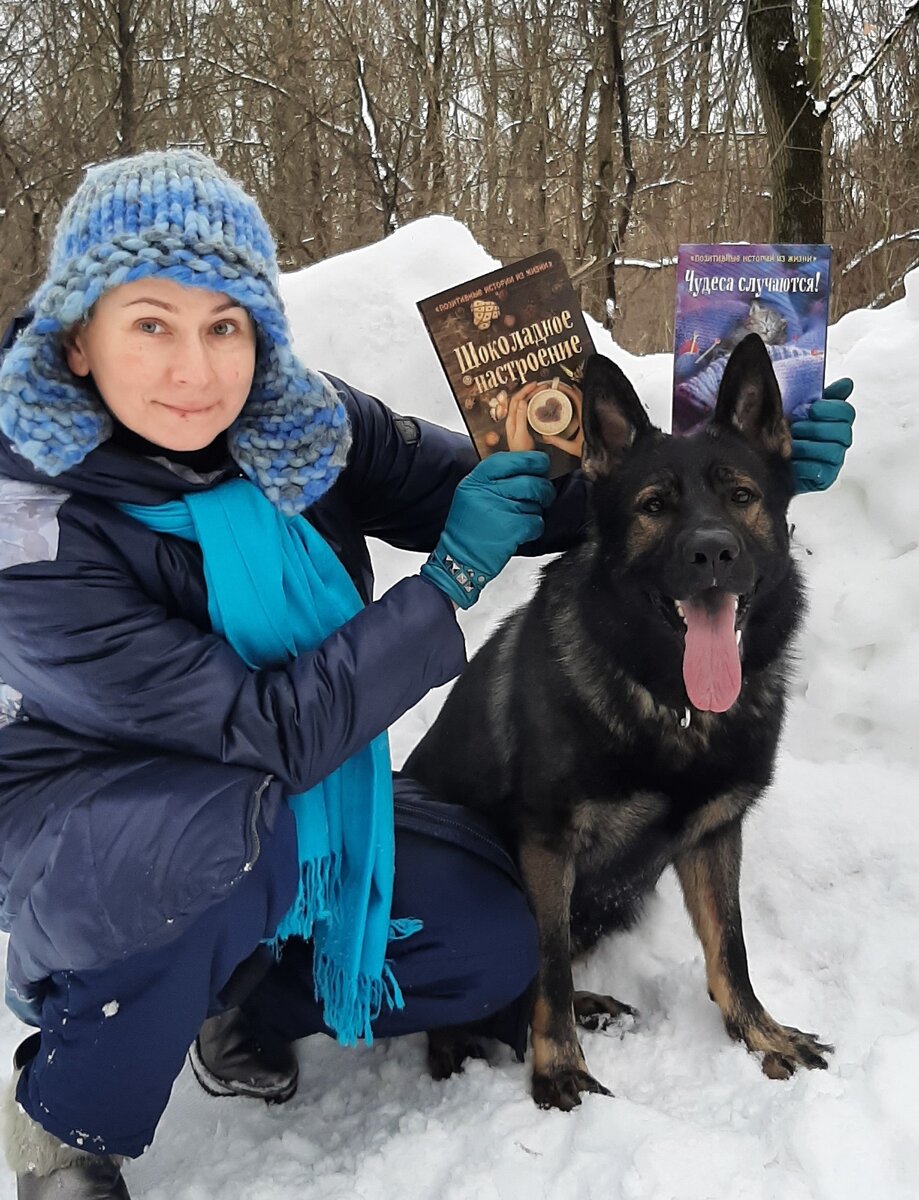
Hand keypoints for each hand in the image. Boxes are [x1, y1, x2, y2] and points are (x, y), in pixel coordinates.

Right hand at [421, 451, 554, 607]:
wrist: (458, 561)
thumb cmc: (469, 529)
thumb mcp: (472, 496)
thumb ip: (495, 480)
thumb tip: (528, 467)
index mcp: (476, 481)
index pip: (509, 460)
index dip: (530, 460)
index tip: (541, 463)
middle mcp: (486, 492)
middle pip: (530, 481)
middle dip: (543, 489)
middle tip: (543, 495)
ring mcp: (499, 510)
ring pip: (536, 503)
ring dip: (535, 512)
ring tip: (520, 519)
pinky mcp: (511, 529)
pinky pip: (536, 522)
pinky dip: (534, 528)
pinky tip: (520, 533)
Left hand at [505, 382, 583, 457]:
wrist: (522, 462)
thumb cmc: (521, 451)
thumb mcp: (521, 434)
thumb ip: (521, 418)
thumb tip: (522, 402)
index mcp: (511, 420)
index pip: (516, 399)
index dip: (525, 390)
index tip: (534, 385)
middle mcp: (514, 419)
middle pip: (520, 400)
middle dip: (530, 391)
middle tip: (541, 386)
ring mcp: (519, 422)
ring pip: (524, 404)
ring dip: (532, 396)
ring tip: (542, 391)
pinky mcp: (524, 426)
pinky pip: (528, 411)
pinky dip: (535, 404)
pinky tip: (541, 404)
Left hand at [789, 378, 854, 493]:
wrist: (767, 459)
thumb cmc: (786, 432)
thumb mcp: (800, 409)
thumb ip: (822, 396)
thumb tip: (847, 384)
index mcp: (837, 422)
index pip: (846, 412)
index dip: (830, 409)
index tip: (812, 409)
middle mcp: (839, 442)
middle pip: (843, 432)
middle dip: (816, 428)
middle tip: (797, 428)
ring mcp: (833, 462)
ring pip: (833, 452)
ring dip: (808, 446)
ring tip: (791, 444)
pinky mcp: (823, 479)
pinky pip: (819, 471)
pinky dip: (803, 465)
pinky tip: (791, 461)